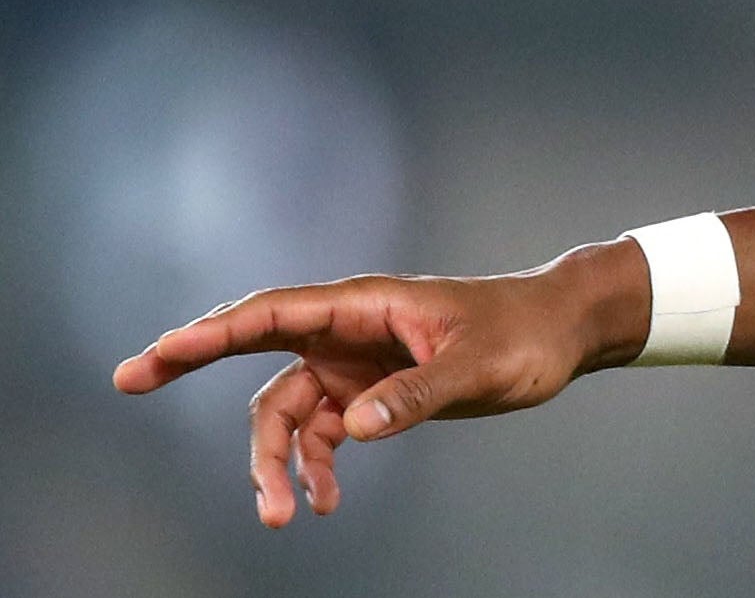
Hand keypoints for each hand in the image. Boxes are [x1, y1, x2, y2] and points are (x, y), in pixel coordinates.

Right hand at [111, 241, 649, 527]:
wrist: (563, 332)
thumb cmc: (524, 333)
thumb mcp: (479, 366)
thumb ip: (416, 394)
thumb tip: (353, 427)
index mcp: (365, 303)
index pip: (272, 312)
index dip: (212, 331)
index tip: (159, 351)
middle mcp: (347, 328)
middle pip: (252, 346)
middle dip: (190, 362)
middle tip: (127, 379)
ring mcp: (354, 360)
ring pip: (286, 409)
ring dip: (275, 461)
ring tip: (282, 516)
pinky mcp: (370, 390)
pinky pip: (322, 432)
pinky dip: (316, 467)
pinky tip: (324, 503)